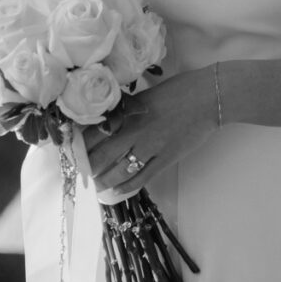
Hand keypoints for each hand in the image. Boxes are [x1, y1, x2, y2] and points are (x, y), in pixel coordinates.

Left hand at [83, 68, 216, 195]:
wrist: (208, 98)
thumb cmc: (179, 90)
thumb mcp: (147, 95)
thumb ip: (128, 109)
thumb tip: (110, 121)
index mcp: (128, 112)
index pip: (94, 133)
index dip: (80, 146)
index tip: (71, 153)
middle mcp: (134, 131)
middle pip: (100, 156)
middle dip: (87, 168)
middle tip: (80, 173)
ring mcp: (150, 147)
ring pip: (117, 171)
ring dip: (102, 181)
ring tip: (96, 185)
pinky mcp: (165, 159)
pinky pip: (140, 179)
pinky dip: (125, 188)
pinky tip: (116, 191)